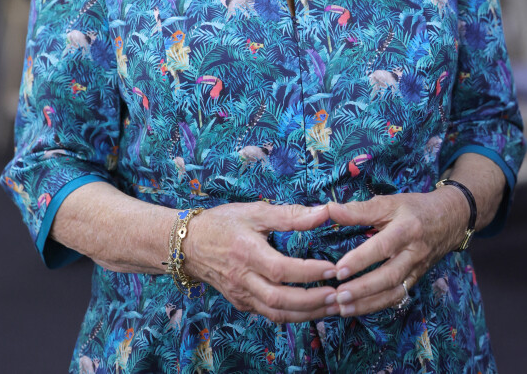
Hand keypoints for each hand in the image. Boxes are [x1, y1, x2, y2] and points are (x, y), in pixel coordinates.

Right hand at [184, 202, 339, 322]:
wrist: (188, 244)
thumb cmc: (222, 223)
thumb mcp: (254, 211)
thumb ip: (290, 214)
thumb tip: (323, 212)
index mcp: (246, 252)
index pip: (281, 269)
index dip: (309, 272)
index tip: (333, 269)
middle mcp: (242, 278)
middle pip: (279, 300)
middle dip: (312, 301)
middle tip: (337, 295)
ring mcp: (240, 294)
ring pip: (276, 313)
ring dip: (306, 314)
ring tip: (331, 306)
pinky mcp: (241, 302)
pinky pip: (268, 314)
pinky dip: (292, 314)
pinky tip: (310, 309)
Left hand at [327, 190, 468, 316]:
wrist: (452, 218)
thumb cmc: (415, 208)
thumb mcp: (389, 202)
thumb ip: (359, 209)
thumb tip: (330, 209)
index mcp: (407, 229)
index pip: (382, 247)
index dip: (360, 259)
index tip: (339, 270)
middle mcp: (414, 253)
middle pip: (389, 276)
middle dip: (363, 289)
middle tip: (338, 295)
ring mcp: (417, 269)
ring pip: (394, 292)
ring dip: (368, 303)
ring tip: (343, 307)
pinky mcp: (416, 279)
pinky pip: (398, 296)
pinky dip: (377, 305)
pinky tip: (358, 309)